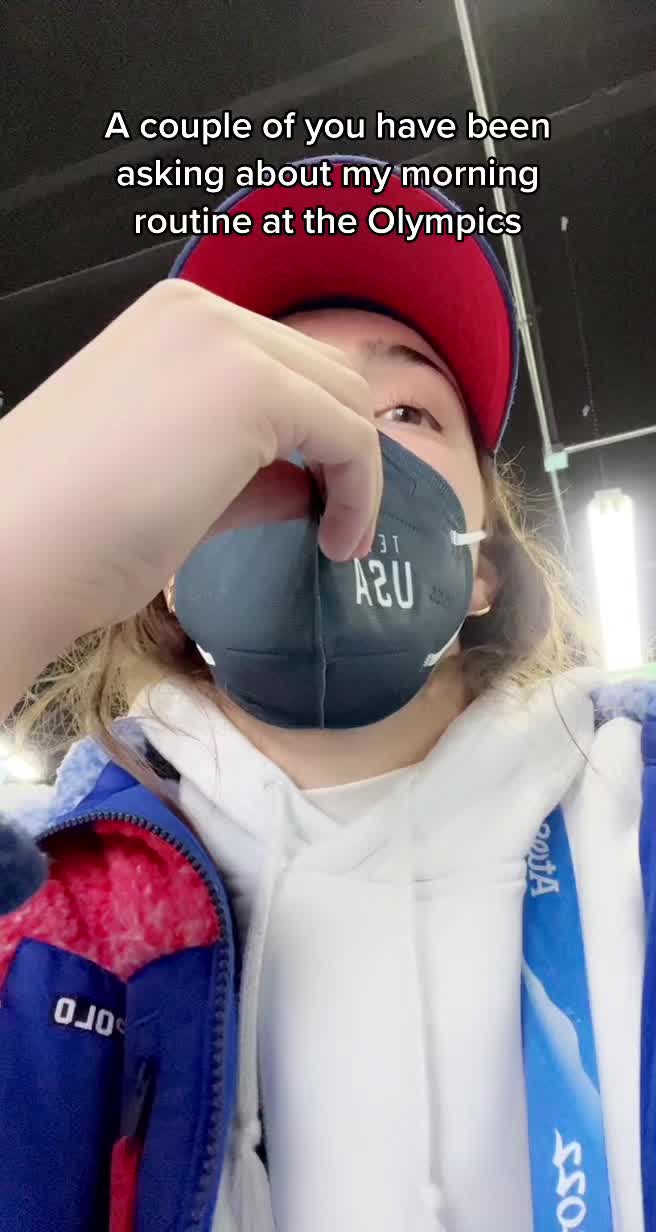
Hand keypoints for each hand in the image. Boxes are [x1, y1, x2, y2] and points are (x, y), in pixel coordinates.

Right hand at [1, 279, 381, 643]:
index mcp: (173, 324)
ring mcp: (227, 342)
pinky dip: (361, 492)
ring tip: (338, 541)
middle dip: (346, 449)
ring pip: (347, 398)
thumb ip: (249, 473)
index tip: (320, 503)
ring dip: (358, 473)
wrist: (16, 550)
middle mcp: (201, 313)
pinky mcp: (253, 387)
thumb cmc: (73, 529)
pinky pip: (351, 436)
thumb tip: (307, 486)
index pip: (283, 365)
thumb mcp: (178, 484)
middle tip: (339, 525)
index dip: (318, 434)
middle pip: (326, 372)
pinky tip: (335, 542)